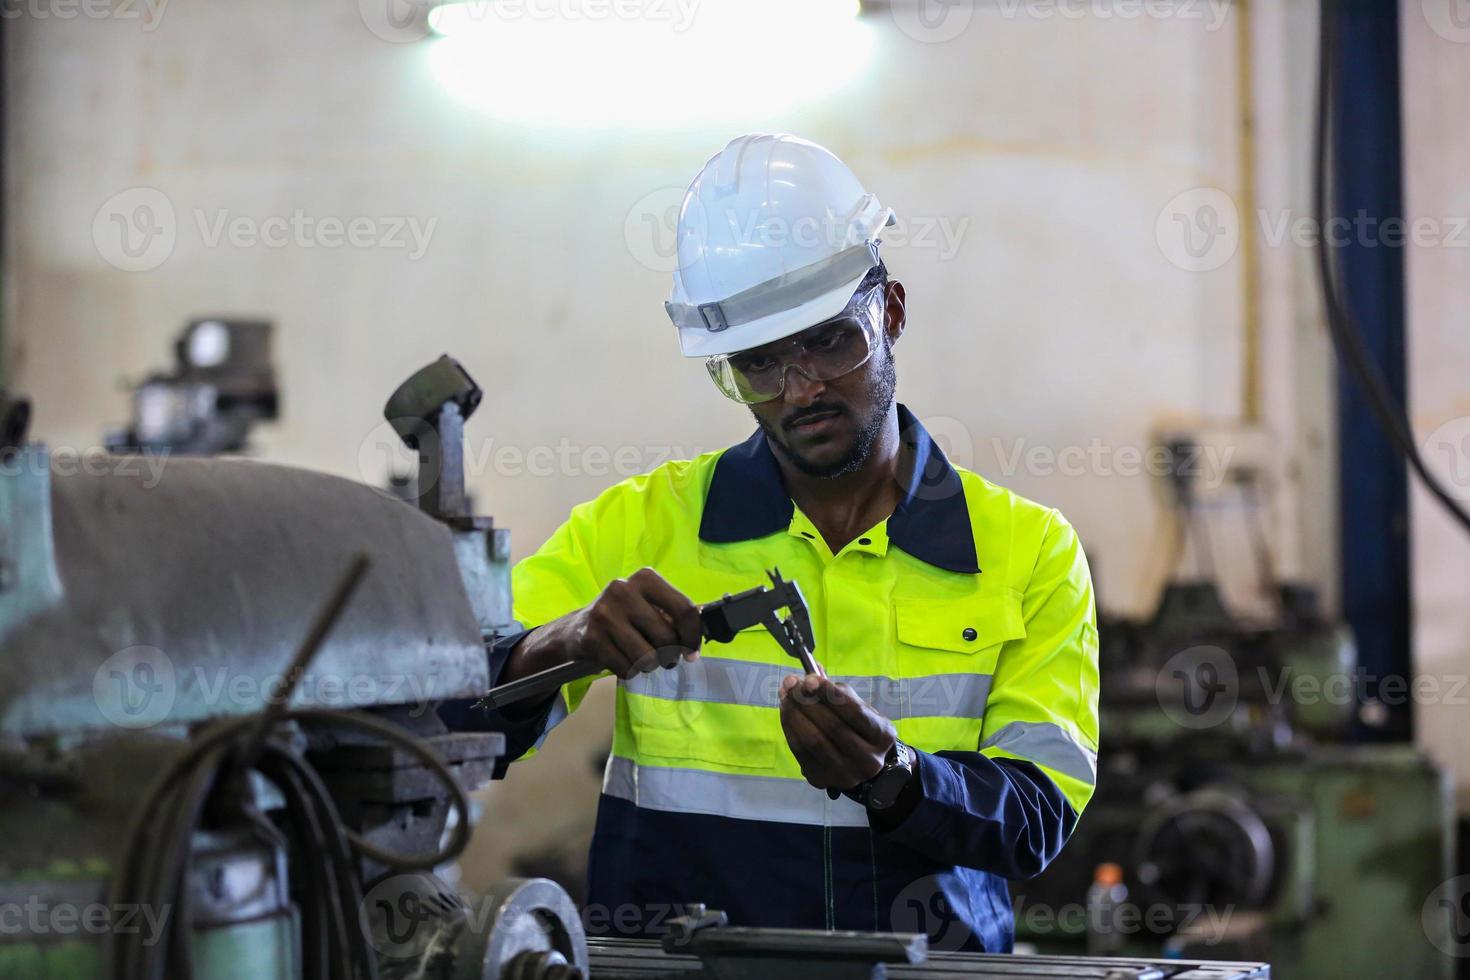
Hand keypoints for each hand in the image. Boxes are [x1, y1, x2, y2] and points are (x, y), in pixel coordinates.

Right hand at [506, 568, 701, 681]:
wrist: (577, 628)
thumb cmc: (625, 618)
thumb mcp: (649, 605)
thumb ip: (675, 615)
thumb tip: (703, 633)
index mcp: (645, 578)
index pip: (684, 609)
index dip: (693, 636)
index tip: (691, 652)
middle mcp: (623, 589)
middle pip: (667, 637)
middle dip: (670, 655)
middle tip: (664, 657)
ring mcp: (605, 613)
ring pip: (648, 657)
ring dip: (650, 666)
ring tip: (643, 659)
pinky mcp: (592, 637)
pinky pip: (627, 668)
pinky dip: (630, 671)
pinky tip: (622, 660)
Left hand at [778, 674, 895, 791]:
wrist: (859, 764)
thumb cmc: (859, 728)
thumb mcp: (858, 707)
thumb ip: (836, 690)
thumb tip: (812, 670)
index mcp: (882, 736)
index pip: (854, 712)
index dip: (830, 694)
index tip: (809, 679)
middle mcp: (867, 759)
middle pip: (832, 726)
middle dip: (807, 701)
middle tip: (791, 684)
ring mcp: (844, 774)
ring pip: (813, 740)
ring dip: (794, 714)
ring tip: (785, 696)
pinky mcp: (822, 779)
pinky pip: (800, 751)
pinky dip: (790, 728)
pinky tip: (786, 712)